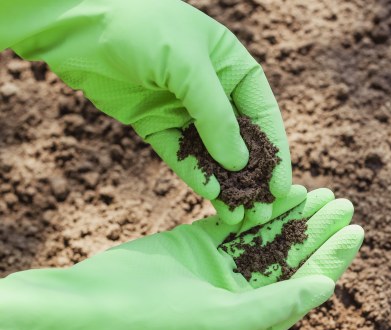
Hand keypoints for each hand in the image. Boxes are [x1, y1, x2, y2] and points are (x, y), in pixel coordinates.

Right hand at [0, 187, 362, 329]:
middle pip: (290, 260)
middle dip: (317, 232)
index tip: (355, 231)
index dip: (331, 260)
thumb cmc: (160, 326)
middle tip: (345, 203)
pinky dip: (260, 207)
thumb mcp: (226, 322)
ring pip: (266, 237)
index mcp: (252, 324)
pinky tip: (283, 190)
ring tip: (323, 193)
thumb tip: (327, 287)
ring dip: (293, 216)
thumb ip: (277, 304)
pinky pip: (237, 222)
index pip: (303, 288)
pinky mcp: (197, 243)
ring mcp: (218, 269)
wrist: (94, 309)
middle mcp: (240, 297)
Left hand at [9, 0, 290, 225]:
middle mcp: (214, 91)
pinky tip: (210, 195)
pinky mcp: (157, 124)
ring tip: (238, 217)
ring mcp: (184, 109)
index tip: (282, 188)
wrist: (78, 21)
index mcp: (233, 68)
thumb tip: (239, 164)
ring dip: (226, 185)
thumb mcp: (189, 67)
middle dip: (252, 178)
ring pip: (212, 154)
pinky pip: (181, 154)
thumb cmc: (143, 27)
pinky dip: (195, 174)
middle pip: (241, 141)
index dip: (276, 153)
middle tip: (261, 212)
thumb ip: (216, 117)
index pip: (264, 116)